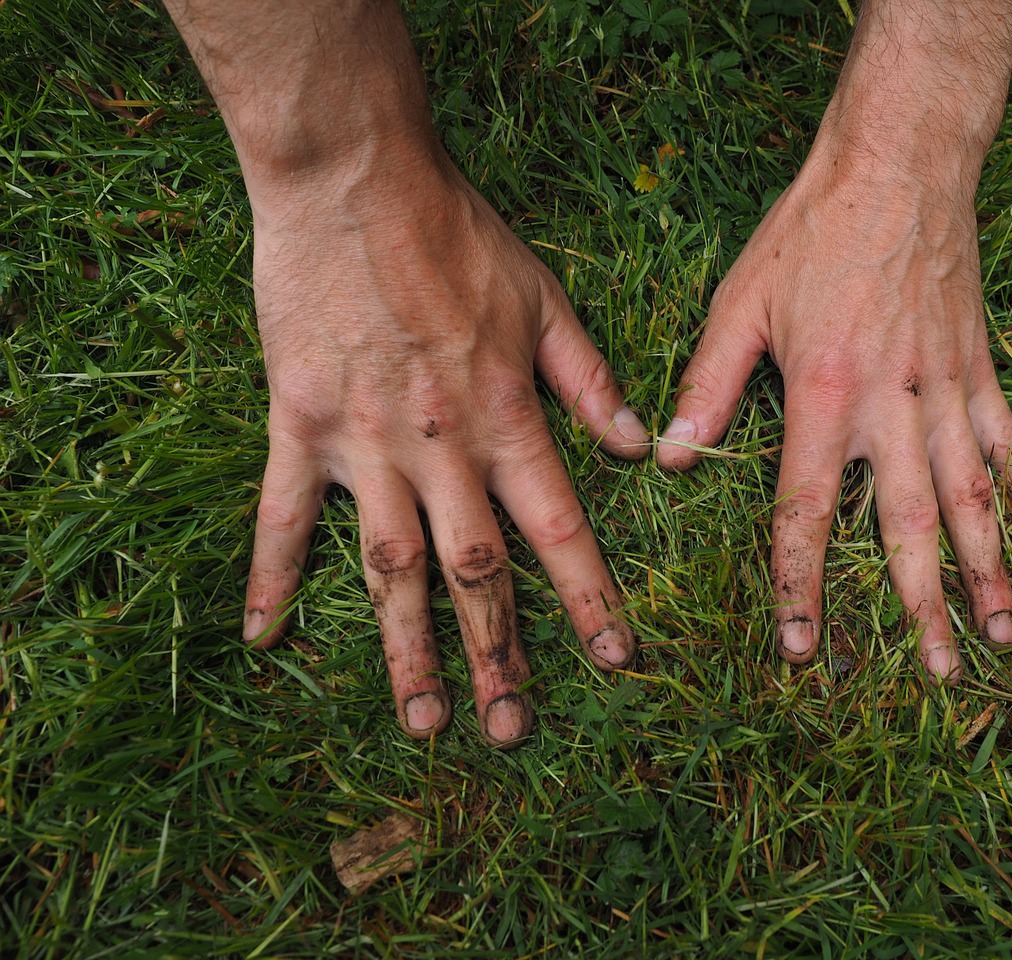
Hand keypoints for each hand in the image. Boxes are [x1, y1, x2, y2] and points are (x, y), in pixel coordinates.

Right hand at [240, 155, 648, 745]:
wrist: (354, 181)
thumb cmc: (456, 235)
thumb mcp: (545, 301)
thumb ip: (591, 382)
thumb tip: (644, 447)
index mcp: (505, 419)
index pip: (560, 531)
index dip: (591, 600)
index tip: (614, 660)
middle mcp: (440, 448)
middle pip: (475, 572)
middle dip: (499, 656)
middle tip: (511, 732)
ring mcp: (363, 444)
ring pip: (389, 568)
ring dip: (407, 649)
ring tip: (422, 720)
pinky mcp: (297, 425)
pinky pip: (281, 516)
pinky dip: (271, 576)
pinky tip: (264, 638)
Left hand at [657, 148, 1011, 680]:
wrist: (897, 163)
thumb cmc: (810, 231)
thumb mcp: (740, 303)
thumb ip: (706, 384)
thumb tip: (673, 455)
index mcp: (823, 396)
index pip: (808, 512)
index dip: (802, 586)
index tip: (805, 647)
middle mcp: (892, 405)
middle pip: (907, 525)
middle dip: (921, 605)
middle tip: (936, 671)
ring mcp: (945, 387)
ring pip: (972, 494)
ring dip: (988, 566)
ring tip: (1003, 629)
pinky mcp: (977, 362)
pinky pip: (1003, 434)